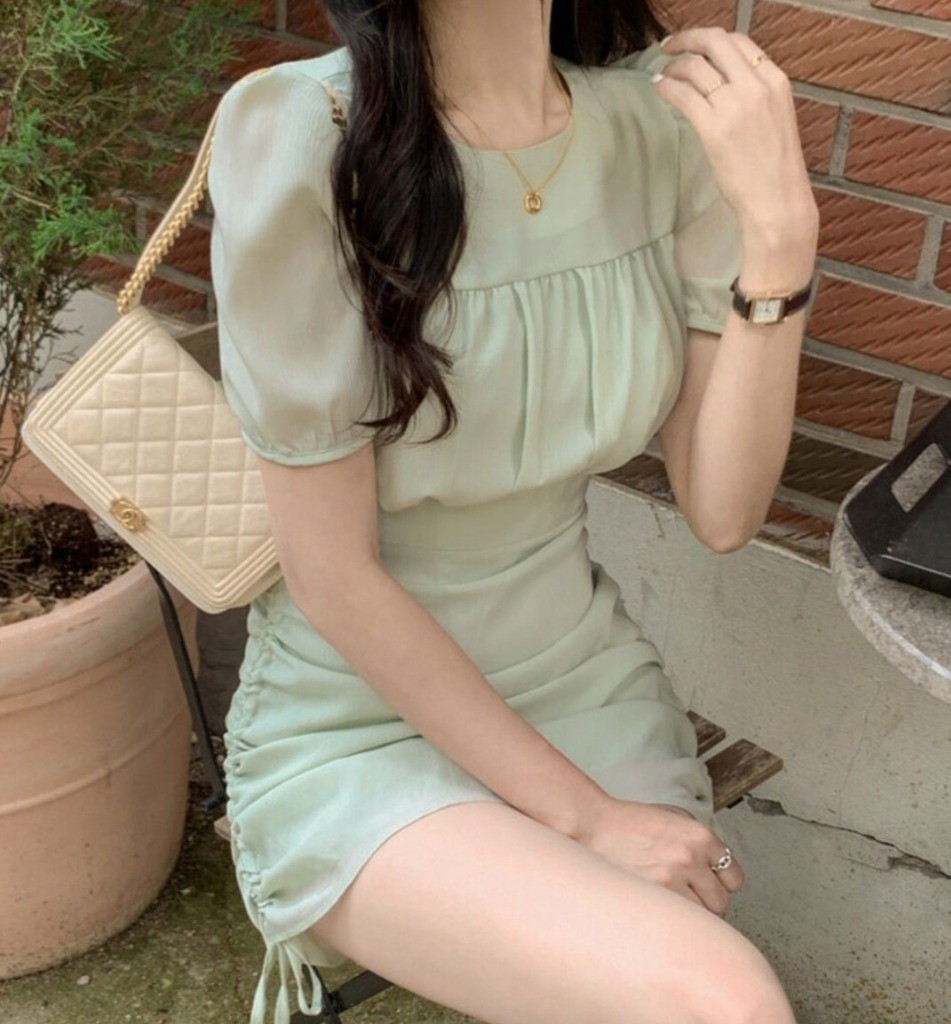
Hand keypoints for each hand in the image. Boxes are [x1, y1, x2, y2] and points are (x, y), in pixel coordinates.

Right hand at [579, 797, 745, 914]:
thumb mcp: (673, 818)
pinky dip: (671, 921)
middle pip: (721, 902)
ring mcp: (670, 880)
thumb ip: (701, 842)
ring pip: (701, 919)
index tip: (709, 884)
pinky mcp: (652, 897)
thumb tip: (720, 869)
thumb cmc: (629, 825)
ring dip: (687, 913)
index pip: (734, 878)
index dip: (720, 883)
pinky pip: (679, 925)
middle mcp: (689, 857)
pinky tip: (657, 907)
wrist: (591, 828)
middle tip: (683, 891)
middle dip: (704, 900)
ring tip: (667, 899)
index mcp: (699, 836)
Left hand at [650, 27, 818, 245]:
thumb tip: (724, 86)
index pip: (740, 42)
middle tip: (669, 46)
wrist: (777, 201)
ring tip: (662, 73)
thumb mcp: (774, 119)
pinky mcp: (714, 128)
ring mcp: (735, 105)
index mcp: (775, 81)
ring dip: (674, 66)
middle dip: (688, 38)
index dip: (711, 39)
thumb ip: (754, 97)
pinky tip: (659, 88)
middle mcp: (757, 86)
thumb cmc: (774, 170)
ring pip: (696, 67)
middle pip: (716, 43)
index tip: (696, 44)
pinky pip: (683, 95)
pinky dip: (667, 87)